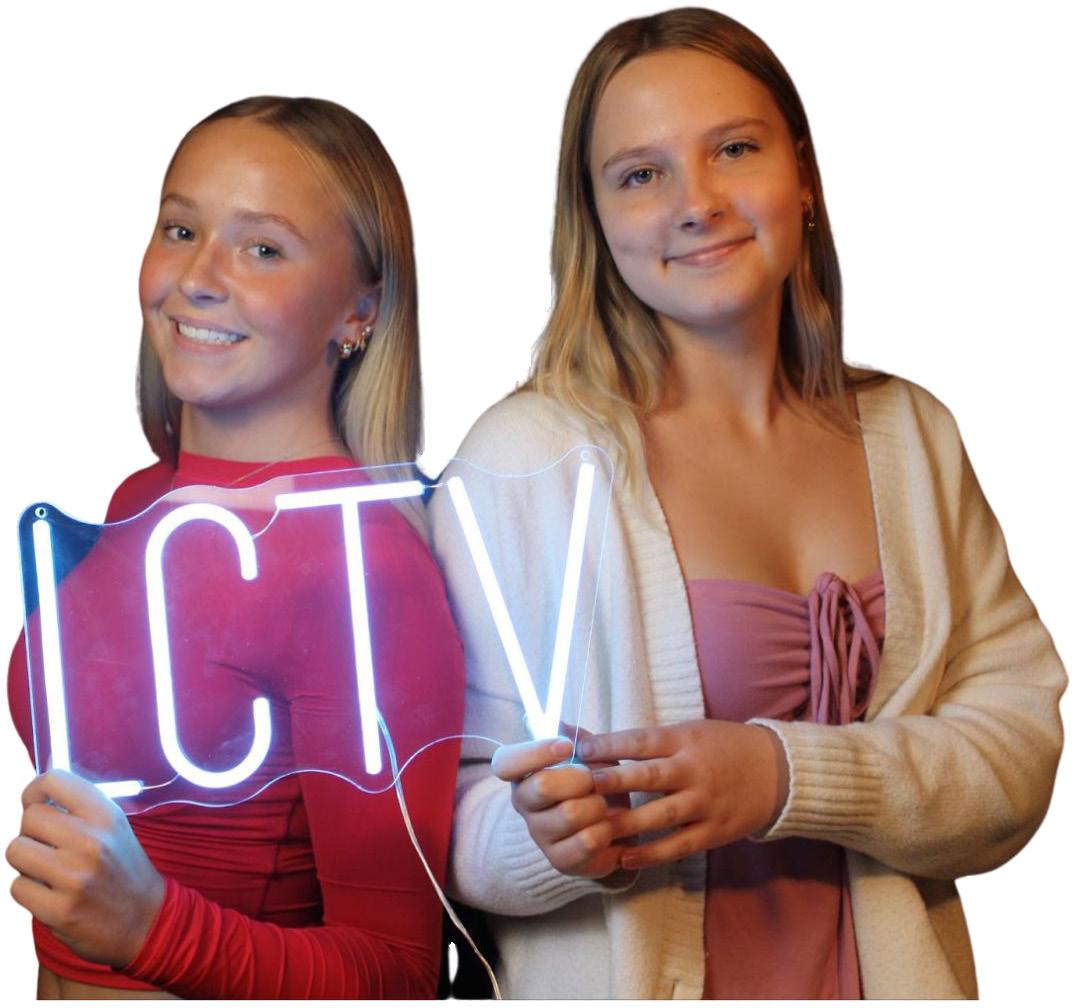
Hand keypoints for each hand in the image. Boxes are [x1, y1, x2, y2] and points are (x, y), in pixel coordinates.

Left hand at [6, 769, 164, 966]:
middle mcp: (91, 841)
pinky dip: (29, 891)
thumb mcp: (114, 828)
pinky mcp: (60, 910)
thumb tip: (34, 796)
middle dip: (33, 832)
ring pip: (16, 850)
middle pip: (29, 817)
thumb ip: (79, 810)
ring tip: (50, 870)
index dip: (35, 790)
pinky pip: (17, 887)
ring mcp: (75, 877)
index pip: (54, 781)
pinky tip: (51, 893)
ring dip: (27, 861)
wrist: (146, 919)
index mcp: (106, 816)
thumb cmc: (122, 869)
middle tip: (49, 846)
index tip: (36, 802)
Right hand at [491, 732, 633, 881]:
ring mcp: (539, 835)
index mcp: (523, 774)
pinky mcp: (560, 861)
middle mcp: (524, 804)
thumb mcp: (590, 754)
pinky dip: (606, 830)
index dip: (534, 752)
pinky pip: (587, 841)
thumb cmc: (596, 782)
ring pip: (570, 813)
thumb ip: (576, 738)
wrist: (614, 823)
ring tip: (603, 804)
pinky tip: (607, 827)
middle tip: (594, 779)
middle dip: (579, 777)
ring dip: (597, 804)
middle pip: (542, 785)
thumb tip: (558, 721)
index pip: (505, 763)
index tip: (566, 745)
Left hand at [576, 721, 788, 870]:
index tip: (580, 750)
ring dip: (626, 823)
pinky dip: (652, 854)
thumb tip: (592, 737)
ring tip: (593, 830)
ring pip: (661, 815)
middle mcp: (694, 770)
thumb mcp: (688, 732)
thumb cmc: (722, 746)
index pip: (642, 741)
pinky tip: (625, 857)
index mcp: (685, 740)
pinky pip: (679, 845)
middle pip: (649, 776)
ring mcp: (705, 803)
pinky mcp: (715, 831)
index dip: (611, 745)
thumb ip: (646, 741)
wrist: (777, 771)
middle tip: (582, 787)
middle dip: (615, 782)